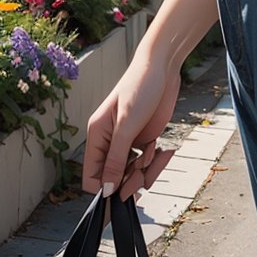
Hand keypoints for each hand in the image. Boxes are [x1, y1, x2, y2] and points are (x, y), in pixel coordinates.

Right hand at [82, 47, 180, 199]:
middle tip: (143, 173)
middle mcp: (110, 142)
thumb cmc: (140, 86)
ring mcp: (128, 142)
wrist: (164, 67)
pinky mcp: (144, 140)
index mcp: (97, 136)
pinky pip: (147, 165)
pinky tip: (163, 149)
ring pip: (132, 175)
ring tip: (156, 153)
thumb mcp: (127, 124)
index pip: (92, 177)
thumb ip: (116, 158)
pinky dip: (156, 162)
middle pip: (113, 180)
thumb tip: (106, 190)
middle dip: (129, 181)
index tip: (122, 190)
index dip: (105, 189)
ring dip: (146, 171)